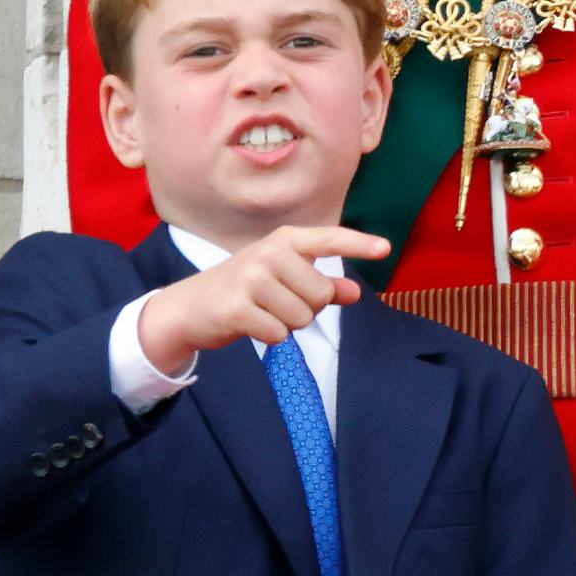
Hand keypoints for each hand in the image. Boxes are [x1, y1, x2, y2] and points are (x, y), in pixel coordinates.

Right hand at [136, 226, 392, 376]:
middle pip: (321, 294)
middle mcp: (268, 253)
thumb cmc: (243, 289)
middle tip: (278, 303)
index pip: (327, 239)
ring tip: (264, 312)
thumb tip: (353, 291)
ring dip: (288, 324)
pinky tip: (251, 324)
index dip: (358, 244)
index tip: (386, 248)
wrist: (189, 306)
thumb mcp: (281, 279)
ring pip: (303, 317)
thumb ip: (320, 283)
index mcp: (282, 240)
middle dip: (307, 308)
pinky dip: (271, 336)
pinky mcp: (239, 308)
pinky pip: (280, 334)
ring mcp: (251, 279)